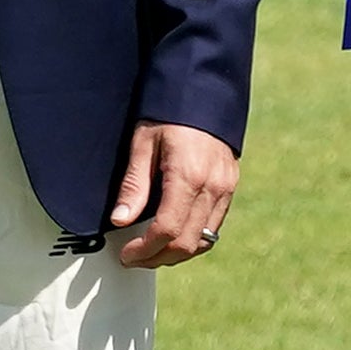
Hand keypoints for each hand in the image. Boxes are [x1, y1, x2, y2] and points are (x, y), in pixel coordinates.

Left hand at [107, 122, 240, 267]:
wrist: (203, 91)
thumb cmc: (168, 112)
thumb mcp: (143, 143)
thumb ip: (134, 185)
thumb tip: (120, 220)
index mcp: (188, 176)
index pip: (167, 230)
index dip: (145, 250)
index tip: (126, 255)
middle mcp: (212, 186)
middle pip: (187, 242)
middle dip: (158, 257)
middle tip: (135, 258)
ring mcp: (225, 189)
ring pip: (204, 241)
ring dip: (177, 254)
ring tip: (152, 251)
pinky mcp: (230, 187)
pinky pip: (214, 227)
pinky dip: (193, 239)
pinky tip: (174, 235)